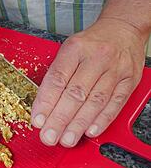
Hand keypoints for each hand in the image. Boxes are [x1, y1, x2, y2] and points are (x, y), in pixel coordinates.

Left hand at [32, 18, 145, 146]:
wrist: (123, 28)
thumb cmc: (90, 43)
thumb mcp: (68, 49)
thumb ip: (57, 75)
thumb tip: (44, 106)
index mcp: (75, 49)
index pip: (57, 79)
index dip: (46, 103)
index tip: (38, 120)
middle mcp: (96, 58)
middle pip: (75, 93)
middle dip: (60, 119)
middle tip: (49, 136)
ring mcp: (115, 69)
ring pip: (95, 101)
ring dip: (79, 124)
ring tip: (66, 139)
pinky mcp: (129, 80)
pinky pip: (115, 103)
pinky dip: (102, 120)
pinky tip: (90, 131)